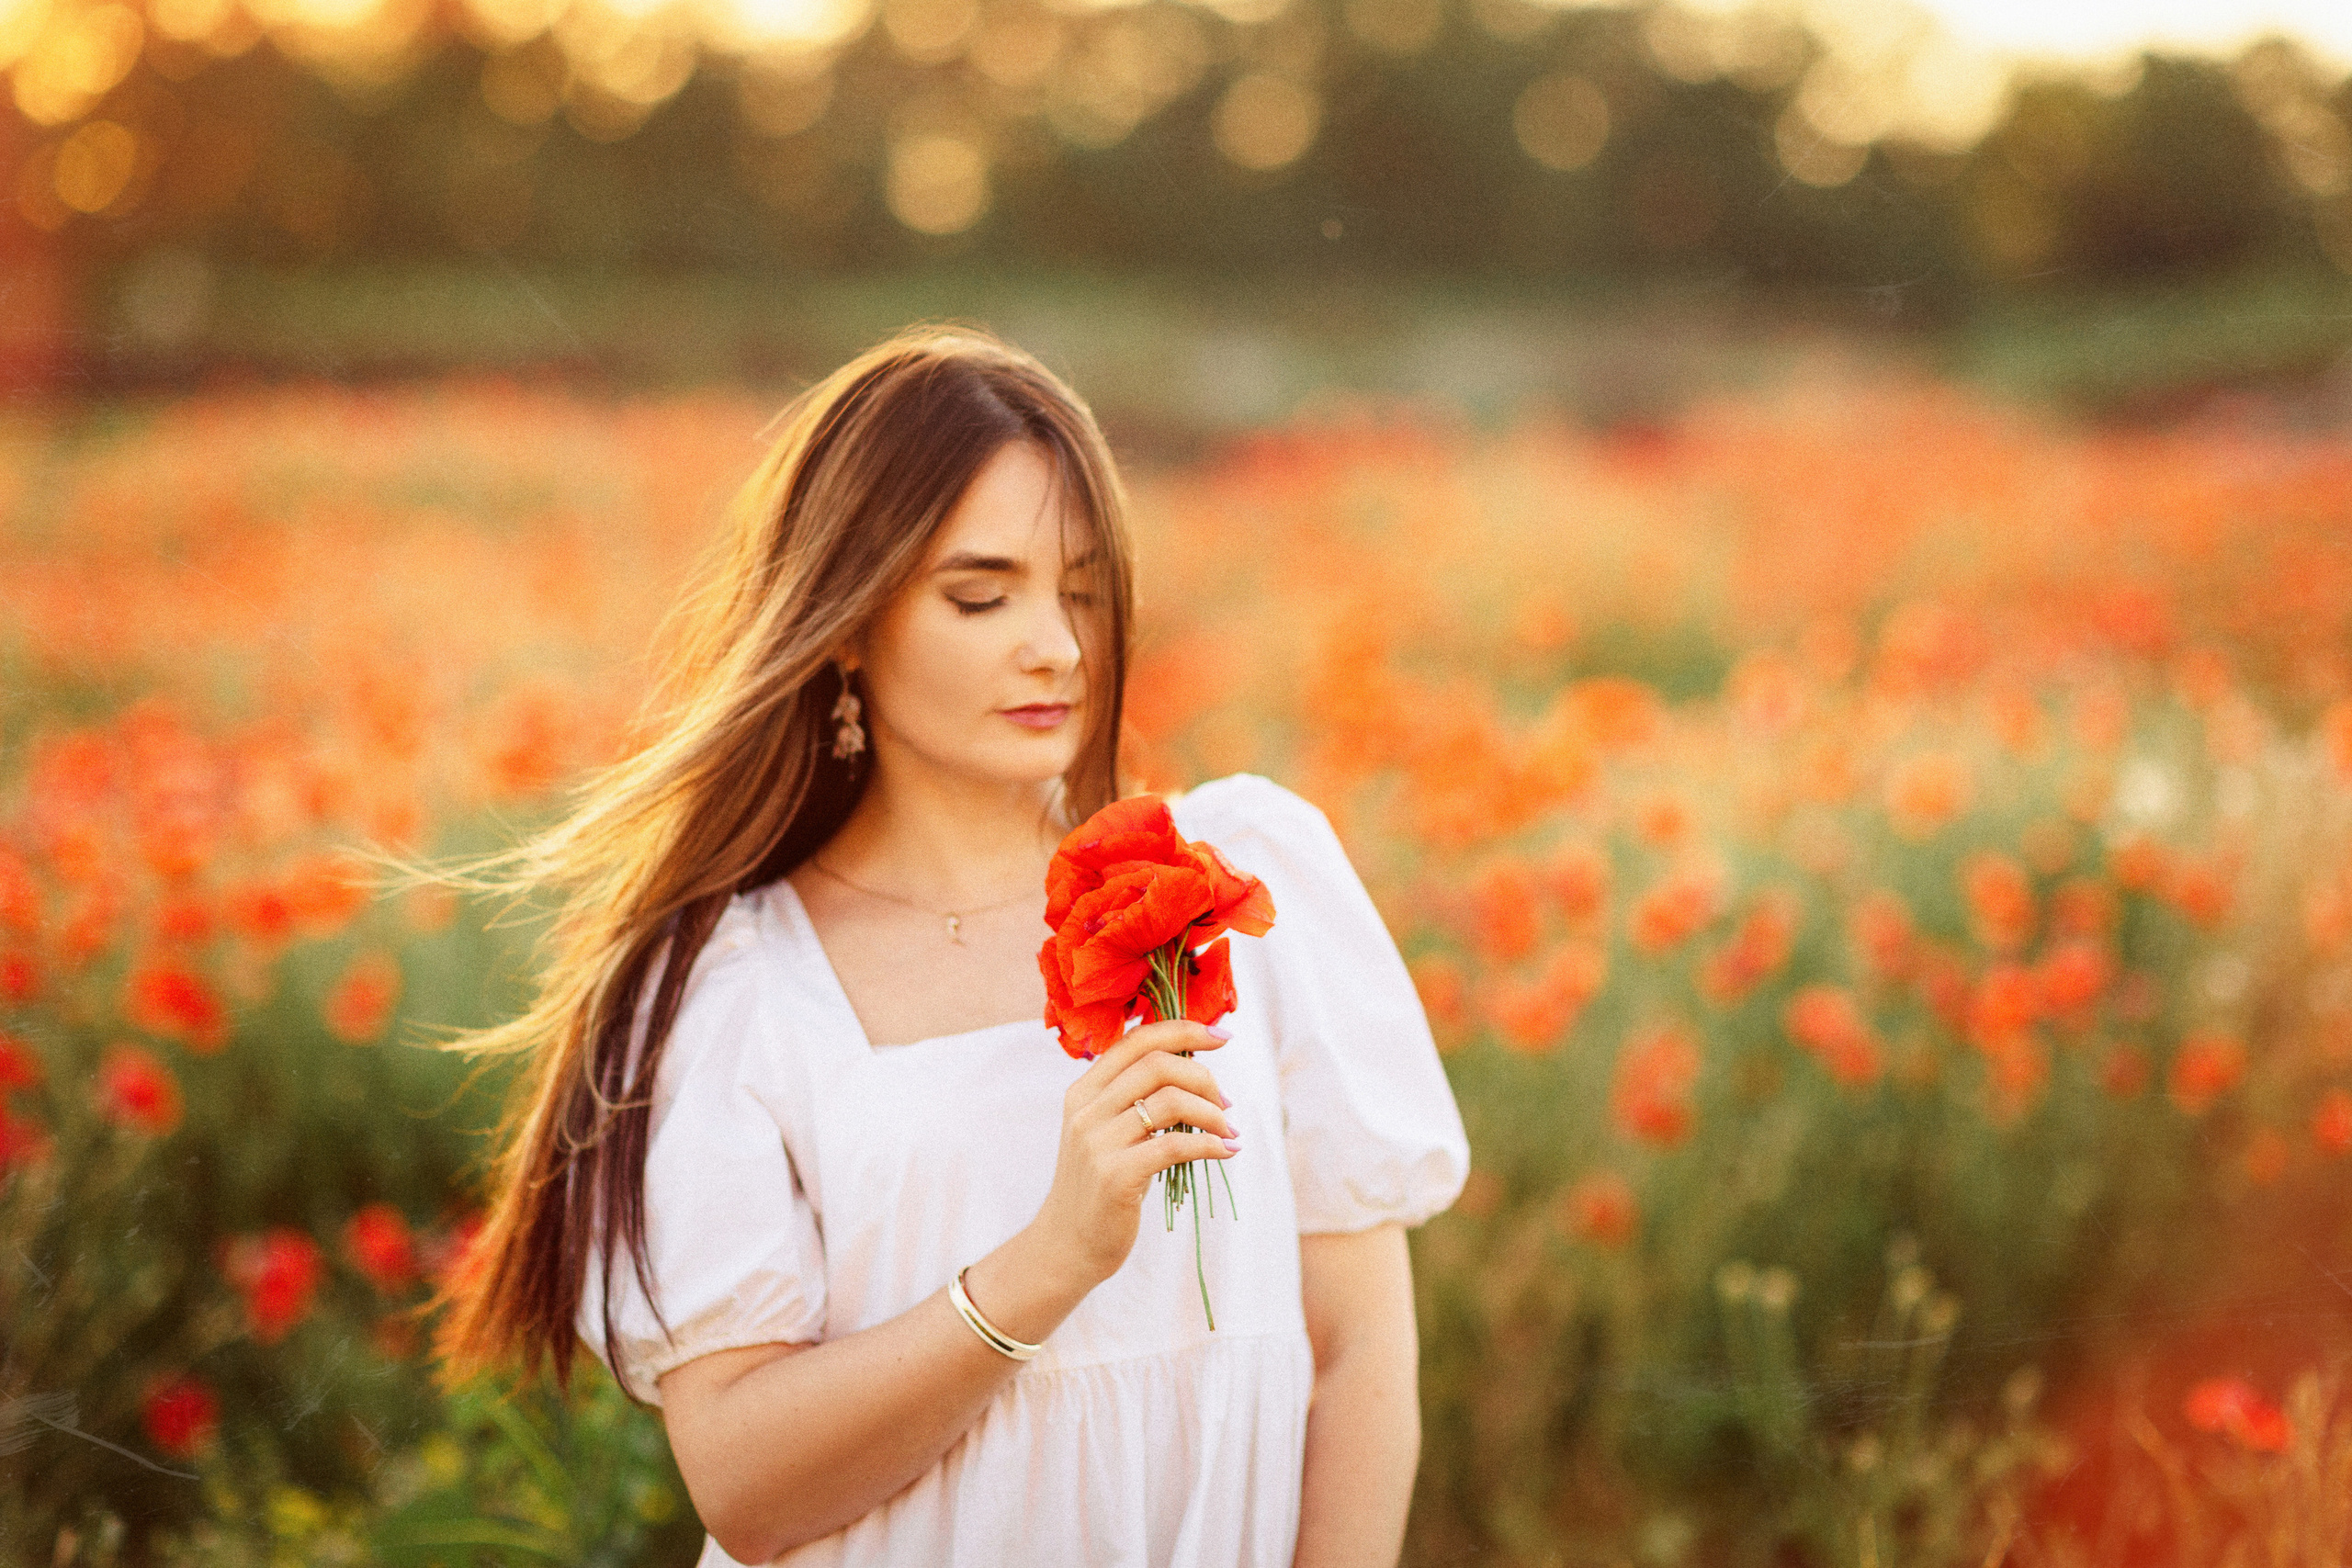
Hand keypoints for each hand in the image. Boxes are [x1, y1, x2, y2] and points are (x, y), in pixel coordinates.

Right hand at [1026, 1019, 1240, 1289]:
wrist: (1067, 1245)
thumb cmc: (1097, 1185)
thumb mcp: (1102, 1132)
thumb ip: (1131, 1098)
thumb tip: (1190, 1065)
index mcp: (1083, 1091)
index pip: (1136, 1040)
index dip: (1183, 1030)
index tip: (1220, 1035)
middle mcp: (1086, 1110)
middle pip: (1158, 1064)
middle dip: (1204, 1076)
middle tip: (1226, 1103)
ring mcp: (1098, 1143)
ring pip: (1172, 1101)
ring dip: (1213, 1113)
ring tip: (1228, 1131)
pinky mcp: (1116, 1177)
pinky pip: (1176, 1145)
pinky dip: (1211, 1145)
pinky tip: (1226, 1152)